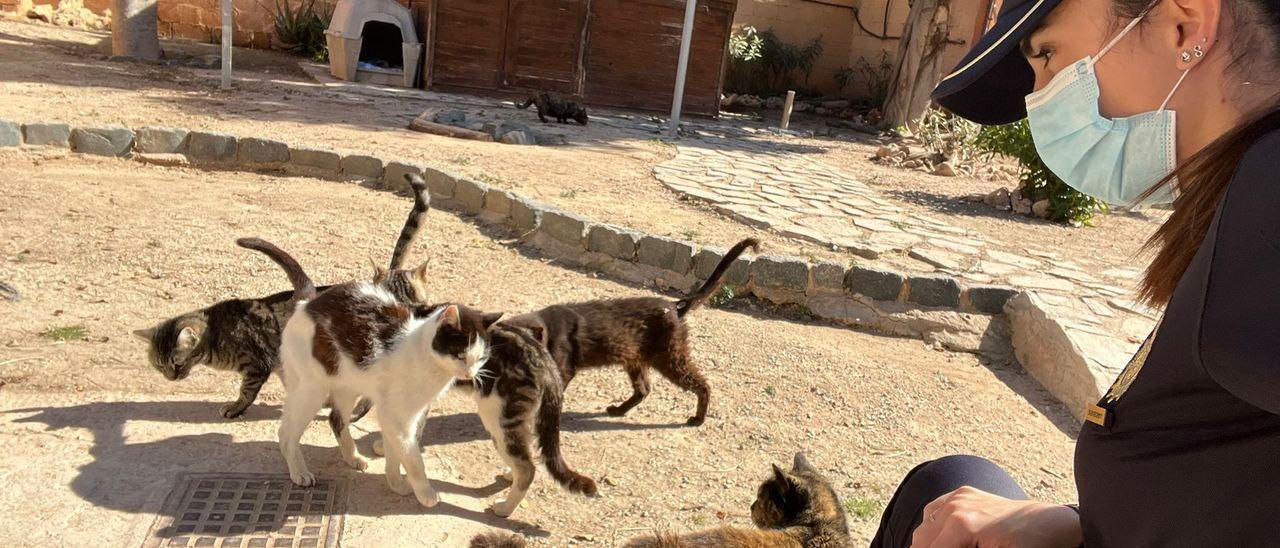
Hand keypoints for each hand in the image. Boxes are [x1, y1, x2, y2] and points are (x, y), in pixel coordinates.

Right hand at [911, 486, 1081, 547]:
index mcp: (962, 523)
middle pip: (921, 541)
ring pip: (924, 528)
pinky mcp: (963, 493)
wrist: (1053, 524)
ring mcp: (959, 496)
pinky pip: (933, 512)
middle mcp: (956, 505)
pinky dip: (935, 528)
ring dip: (931, 544)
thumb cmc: (1032, 546)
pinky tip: (950, 540)